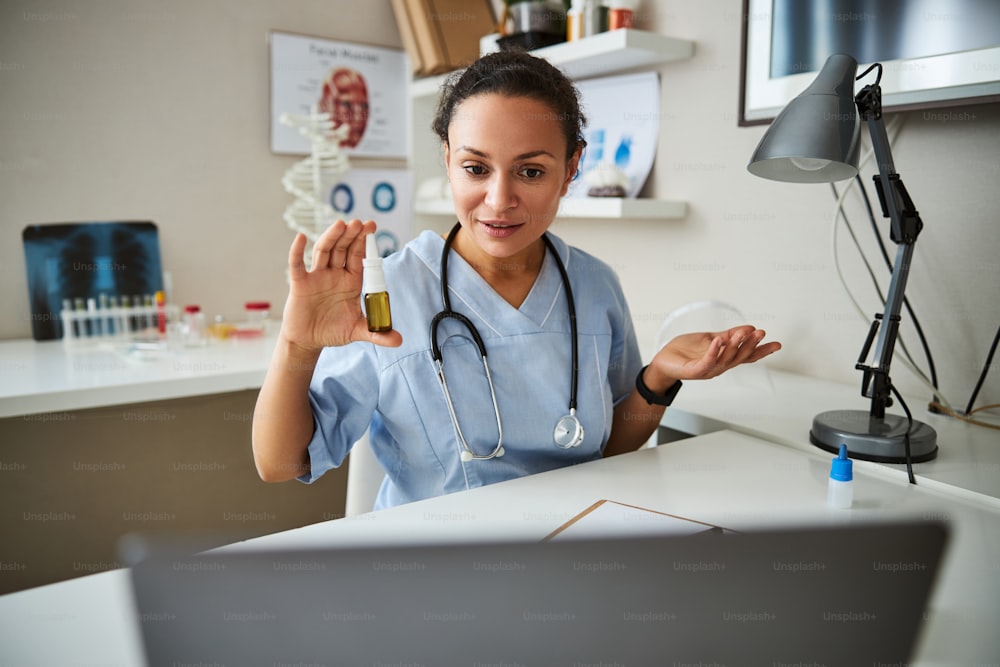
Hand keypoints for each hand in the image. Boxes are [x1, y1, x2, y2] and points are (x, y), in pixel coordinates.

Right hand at [279, 219, 401, 351]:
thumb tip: (399, 341)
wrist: (309, 341)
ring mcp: (317, 277)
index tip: (371, 227)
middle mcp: (335, 274)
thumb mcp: (357, 331)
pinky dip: (297, 251)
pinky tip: (301, 238)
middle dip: (351, 236)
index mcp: (351, 281)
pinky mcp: (300, 284)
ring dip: (332, 238)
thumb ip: (378, 334)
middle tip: (359, 222)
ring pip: (324, 252)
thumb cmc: (333, 331)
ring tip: (341, 225)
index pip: (359, 257)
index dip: (364, 242)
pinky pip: (297, 265)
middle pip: (343, 249)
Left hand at [644, 325, 780, 390]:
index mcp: (724, 358)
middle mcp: (720, 366)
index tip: (777, 345)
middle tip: (760, 333)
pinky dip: (713, 351)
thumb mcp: (710, 339)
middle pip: (740, 357)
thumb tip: (748, 328)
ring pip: (726, 358)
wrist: (663, 360)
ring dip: (734, 345)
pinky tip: (718, 341)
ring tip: (742, 333)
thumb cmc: (685, 351)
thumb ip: (728, 335)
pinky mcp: (695, 371)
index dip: (762, 351)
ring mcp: (708, 370)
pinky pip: (707, 361)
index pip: (747, 356)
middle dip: (750, 345)